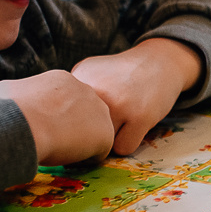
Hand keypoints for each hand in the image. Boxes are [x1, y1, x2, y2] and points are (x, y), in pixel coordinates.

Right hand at [0, 69, 114, 164]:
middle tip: (51, 139)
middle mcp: (86, 90)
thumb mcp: (6, 91)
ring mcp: (99, 112)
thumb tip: (5, 97)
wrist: (26, 125)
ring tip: (58, 150)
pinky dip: (83, 159)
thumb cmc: (10, 109)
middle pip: (83, 113)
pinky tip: (67, 159)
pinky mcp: (106, 135)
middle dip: (69, 126)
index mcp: (63, 80)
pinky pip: (97, 152)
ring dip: (78, 142)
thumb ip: (14, 93)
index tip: (42, 126)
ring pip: (92, 131)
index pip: (65, 100)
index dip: (54, 116)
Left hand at [68, 37, 201, 154]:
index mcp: (79, 80)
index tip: (77, 126)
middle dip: (86, 137)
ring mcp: (119, 105)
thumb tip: (51, 123)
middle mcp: (97, 92)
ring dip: (106, 142)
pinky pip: (122, 149)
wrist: (159, 62)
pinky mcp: (140, 117)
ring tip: (117, 127)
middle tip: (100, 129)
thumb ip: (71, 93)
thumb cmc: (120, 73)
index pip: (60, 118)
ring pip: (100, 144)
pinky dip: (126, 143)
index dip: (68, 126)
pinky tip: (132, 128)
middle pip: (78, 135)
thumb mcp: (90, 71)